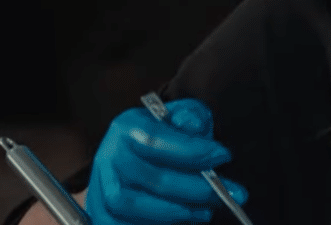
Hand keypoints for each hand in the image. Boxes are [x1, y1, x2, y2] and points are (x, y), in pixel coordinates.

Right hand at [85, 98, 248, 223]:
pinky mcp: (102, 216)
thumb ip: (190, 116)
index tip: (224, 155)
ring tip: (207, 210)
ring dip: (178, 211)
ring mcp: (101, 189)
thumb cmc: (165, 137)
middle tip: (229, 193)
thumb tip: (192, 125)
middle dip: (197, 189)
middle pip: (152, 178)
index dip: (193, 151)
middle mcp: (109, 157)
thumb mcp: (182, 116)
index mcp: (127, 127)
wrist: (134, 158)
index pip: (157, 141)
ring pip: (134, 207)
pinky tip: (185, 220)